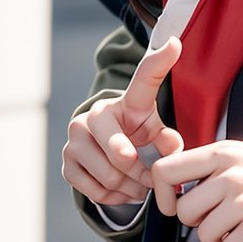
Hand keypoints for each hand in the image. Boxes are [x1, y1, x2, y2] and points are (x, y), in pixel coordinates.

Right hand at [62, 36, 182, 206]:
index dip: (159, 62)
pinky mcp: (66, 164)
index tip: (175, 44)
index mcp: (125, 103)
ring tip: (139, 185)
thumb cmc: (135, 135)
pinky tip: (123, 190)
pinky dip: (115, 197)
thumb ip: (168, 138)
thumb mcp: (156, 133)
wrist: (104, 152)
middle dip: (140, 173)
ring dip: (131, 189)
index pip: (143, 80)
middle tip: (151, 180)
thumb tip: (171, 144)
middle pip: (123, 156)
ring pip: (109, 177)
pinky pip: (96, 191)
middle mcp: (93, 116)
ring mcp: (75, 140)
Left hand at [150, 141, 242, 241]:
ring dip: (218, 241)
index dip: (161, 195)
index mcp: (224, 153)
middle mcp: (232, 174)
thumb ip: (213, 166)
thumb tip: (177, 187)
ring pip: (203, 235)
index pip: (165, 170)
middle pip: (183, 211)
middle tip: (220, 220)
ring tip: (239, 231)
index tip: (174, 206)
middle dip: (198, 223)